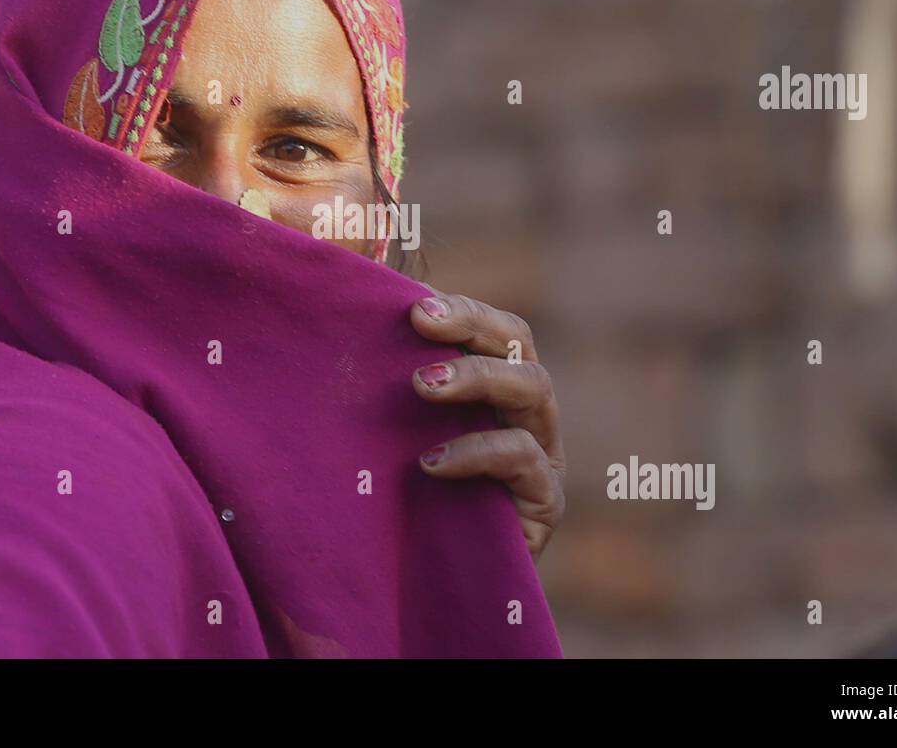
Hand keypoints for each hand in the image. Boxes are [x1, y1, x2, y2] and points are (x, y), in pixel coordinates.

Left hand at [409, 290, 565, 562]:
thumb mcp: (396, 434)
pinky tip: (430, 463)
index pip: (497, 330)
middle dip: (472, 328)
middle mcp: (526, 414)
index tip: (414, 307)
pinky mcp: (543, 504)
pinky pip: (525, 461)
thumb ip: (389, 382)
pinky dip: (477, 453)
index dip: (464, 310)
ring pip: (534, 389)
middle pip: (520, 348)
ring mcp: (542, 456)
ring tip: (420, 387)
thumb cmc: (403, 497)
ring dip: (476, 377)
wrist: (424, 589)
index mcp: (497, 388)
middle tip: (420, 324)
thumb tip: (354, 313)